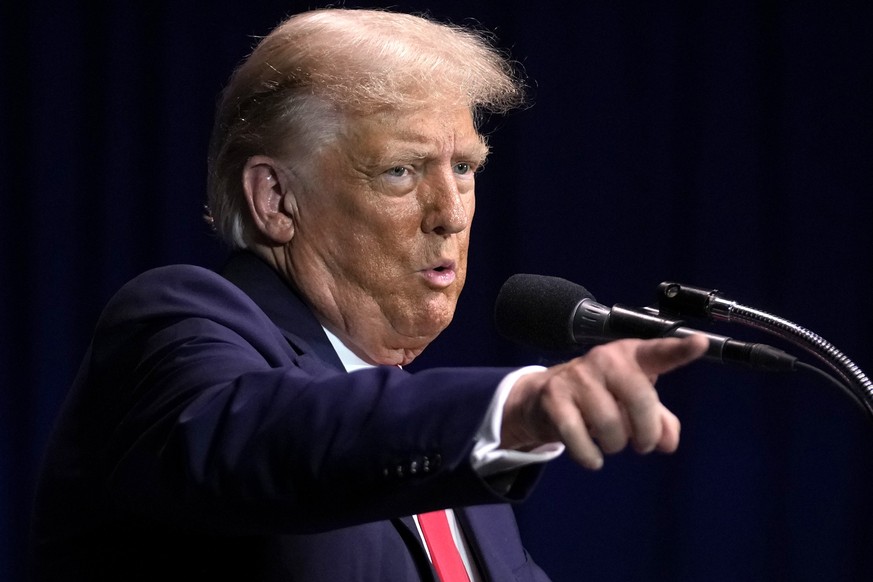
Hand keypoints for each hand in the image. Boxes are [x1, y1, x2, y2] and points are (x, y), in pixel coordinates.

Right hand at [501, 334, 708, 469]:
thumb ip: (659, 420)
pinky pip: (578, 438)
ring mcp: (577, 377)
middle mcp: (604, 359)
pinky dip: (590, 456)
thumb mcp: (632, 404)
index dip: (679, 350)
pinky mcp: (554, 399)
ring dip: (615, 445)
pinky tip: (593, 458)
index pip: (658, 352)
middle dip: (646, 433)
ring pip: (610, 425)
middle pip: (640, 399)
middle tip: (642, 445)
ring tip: (610, 443)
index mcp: (630, 356)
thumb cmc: (600, 396)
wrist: (544, 397)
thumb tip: (668, 441)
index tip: (701, 344)